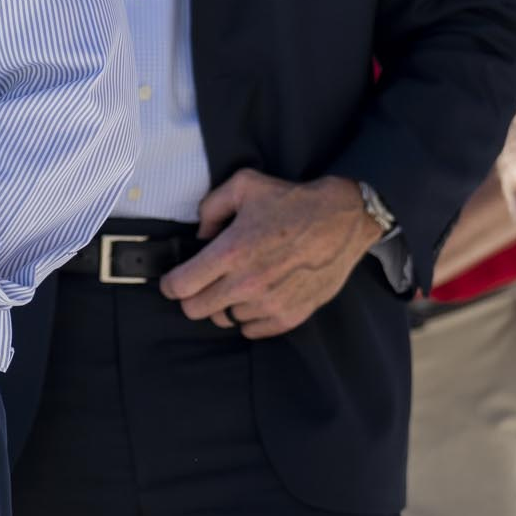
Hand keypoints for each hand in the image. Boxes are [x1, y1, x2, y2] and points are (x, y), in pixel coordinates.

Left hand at [163, 171, 380, 336]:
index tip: (174, 281)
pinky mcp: (291, 315)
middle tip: (203, 284)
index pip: (180, 287)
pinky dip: (249, 318)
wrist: (345, 218)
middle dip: (192, 297)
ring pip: (225, 319)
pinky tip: (256, 298)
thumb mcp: (244, 185)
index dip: (170, 285)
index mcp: (231, 252)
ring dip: (225, 305)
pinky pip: (252, 330)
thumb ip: (210, 208)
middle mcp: (248, 282)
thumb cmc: (294, 201)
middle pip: (196, 310)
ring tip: (238, 285)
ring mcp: (271, 302)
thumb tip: (199, 235)